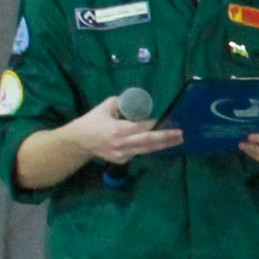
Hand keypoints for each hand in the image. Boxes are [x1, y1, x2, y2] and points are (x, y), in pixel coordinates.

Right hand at [65, 94, 182, 165]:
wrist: (78, 142)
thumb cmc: (92, 121)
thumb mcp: (105, 107)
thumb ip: (121, 102)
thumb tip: (136, 98)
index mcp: (118, 130)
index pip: (142, 127)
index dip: (155, 123)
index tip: (168, 119)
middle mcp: (121, 144)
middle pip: (148, 141)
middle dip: (166, 137)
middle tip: (181, 134)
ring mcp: (122, 154)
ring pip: (146, 150)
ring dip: (163, 145)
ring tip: (178, 140)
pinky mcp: (121, 160)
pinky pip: (138, 153)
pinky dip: (149, 148)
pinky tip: (160, 144)